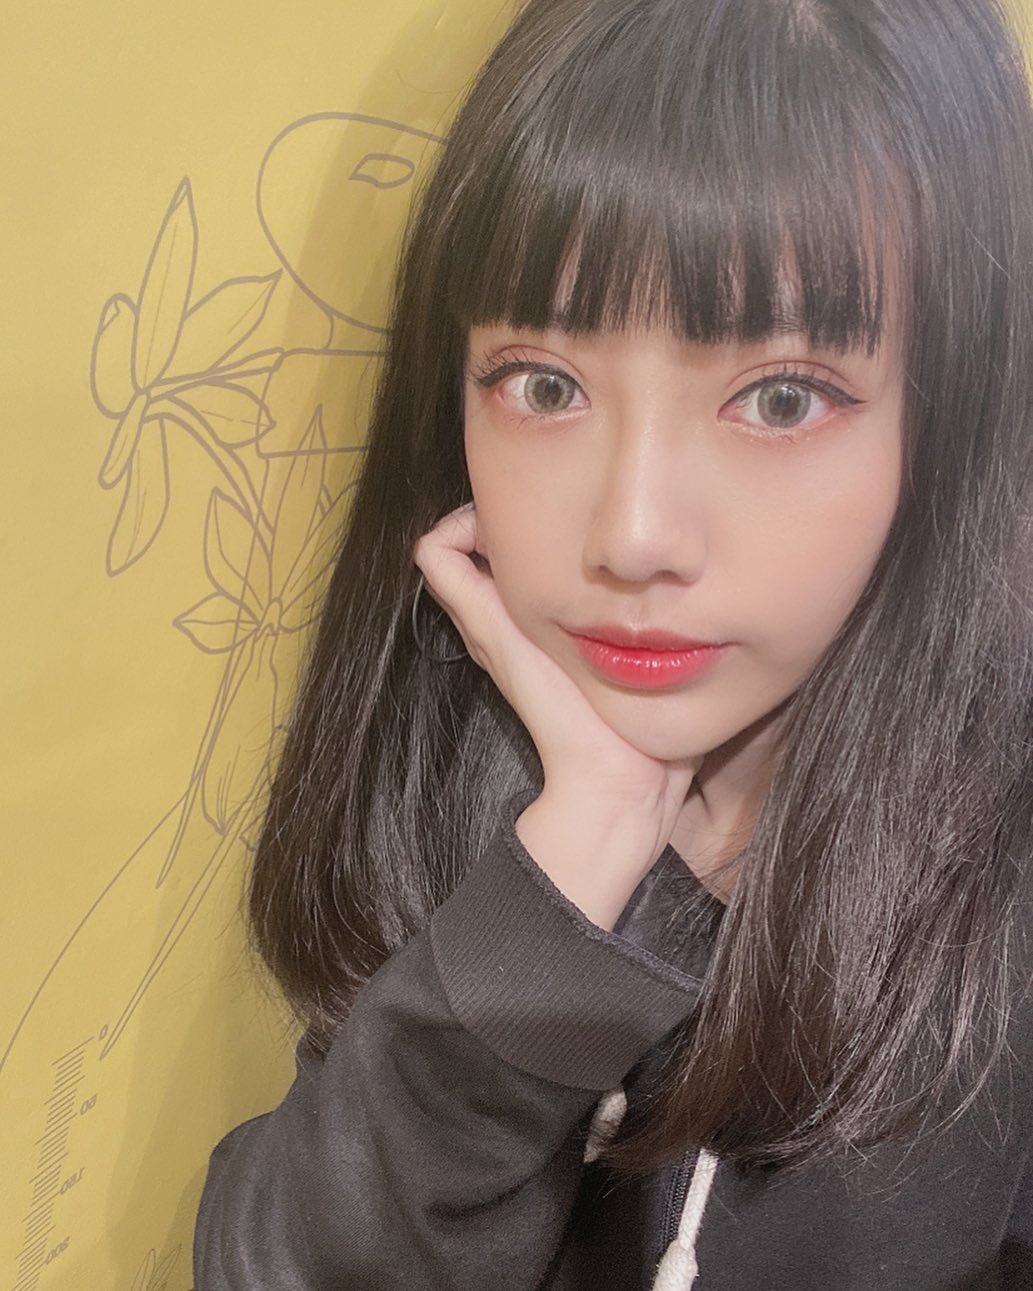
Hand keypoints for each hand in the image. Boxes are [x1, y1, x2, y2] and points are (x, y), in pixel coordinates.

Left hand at [414, 506, 701, 927]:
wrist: (620, 782)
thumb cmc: (564, 715)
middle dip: (512, 522)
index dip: (469, 519)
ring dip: (548, 546)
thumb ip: (468, 593)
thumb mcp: (507, 642)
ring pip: (529, 571)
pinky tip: (609, 573)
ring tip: (582, 535)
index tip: (511, 515)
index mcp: (485, 620)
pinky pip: (570, 592)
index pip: (445, 548)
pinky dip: (577, 572)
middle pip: (489, 552)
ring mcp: (548, 637)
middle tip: (553, 514)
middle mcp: (509, 625)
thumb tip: (429, 542)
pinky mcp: (588, 649)